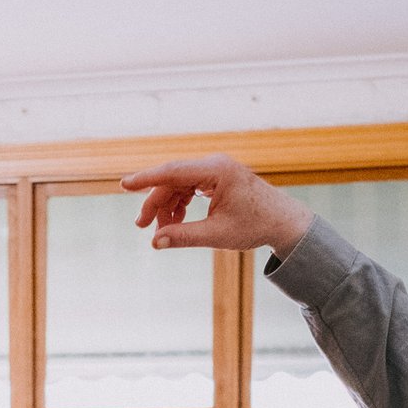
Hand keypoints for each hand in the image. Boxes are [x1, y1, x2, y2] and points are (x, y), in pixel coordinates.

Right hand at [121, 154, 314, 255]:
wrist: (283, 222)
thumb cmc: (255, 225)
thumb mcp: (217, 235)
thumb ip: (184, 236)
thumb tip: (155, 242)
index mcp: (217, 171)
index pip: (173, 171)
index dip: (146, 179)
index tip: (124, 184)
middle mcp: (215, 165)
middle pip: (172, 180)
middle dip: (155, 202)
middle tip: (141, 226)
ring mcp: (215, 171)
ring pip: (178, 185)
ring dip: (166, 206)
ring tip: (161, 230)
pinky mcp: (216, 179)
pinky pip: (189, 188)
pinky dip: (179, 205)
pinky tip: (175, 222)